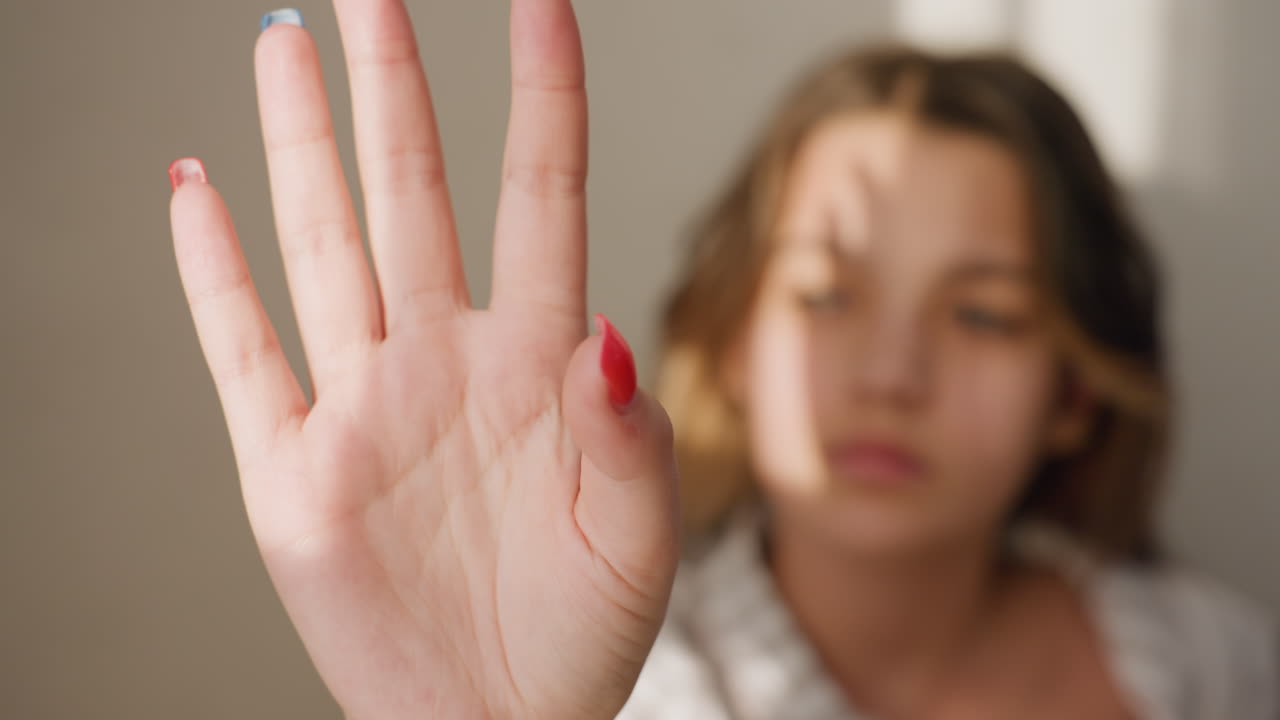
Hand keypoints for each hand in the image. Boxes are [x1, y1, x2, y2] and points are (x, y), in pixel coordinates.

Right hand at [168, 1, 678, 717]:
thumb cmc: (582, 634)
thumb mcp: (635, 535)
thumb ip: (626, 432)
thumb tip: (599, 333)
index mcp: (536, 363)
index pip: (541, 195)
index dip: (542, 96)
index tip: (542, 1)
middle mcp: (442, 360)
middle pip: (412, 191)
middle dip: (393, 84)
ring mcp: (363, 404)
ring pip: (321, 243)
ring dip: (300, 143)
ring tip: (283, 46)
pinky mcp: (292, 469)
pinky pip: (242, 351)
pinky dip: (210, 272)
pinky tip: (195, 189)